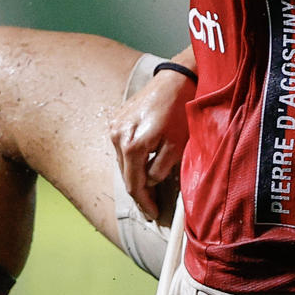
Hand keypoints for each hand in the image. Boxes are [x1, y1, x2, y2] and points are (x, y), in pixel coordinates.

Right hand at [109, 69, 191, 220]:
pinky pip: (122, 149)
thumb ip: (161, 169)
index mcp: (132, 145)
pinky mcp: (116, 120)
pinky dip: (131, 160)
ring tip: (148, 189)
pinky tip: (143, 166)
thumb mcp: (176, 145)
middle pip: (126, 175)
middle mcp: (117, 137)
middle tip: (151, 207)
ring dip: (134, 176)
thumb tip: (150, 182)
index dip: (145, 202)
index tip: (153, 214)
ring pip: (123, 163)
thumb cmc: (180, 111)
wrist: (175, 80)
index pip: (134, 184)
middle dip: (139, 193)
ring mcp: (114, 127)